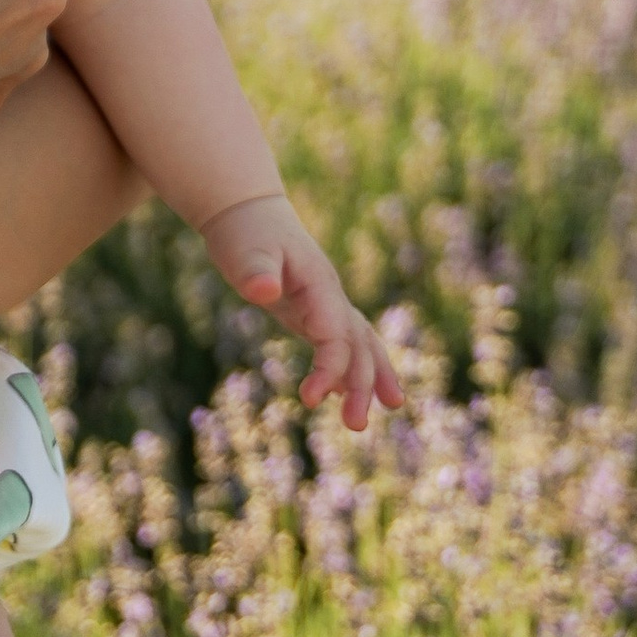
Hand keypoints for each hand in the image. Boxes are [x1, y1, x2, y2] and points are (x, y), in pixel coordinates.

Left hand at [201, 192, 402, 429]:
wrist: (247, 209)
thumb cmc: (244, 232)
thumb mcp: (243, 251)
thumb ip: (254, 271)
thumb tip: (262, 292)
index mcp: (318, 284)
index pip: (335, 334)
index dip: (328, 368)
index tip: (307, 399)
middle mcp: (330, 295)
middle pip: (357, 344)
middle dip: (360, 384)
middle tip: (356, 427)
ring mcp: (325, 301)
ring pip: (360, 341)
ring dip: (371, 375)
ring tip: (393, 407)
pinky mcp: (314, 308)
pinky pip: (342, 340)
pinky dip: (350, 365)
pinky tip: (341, 391)